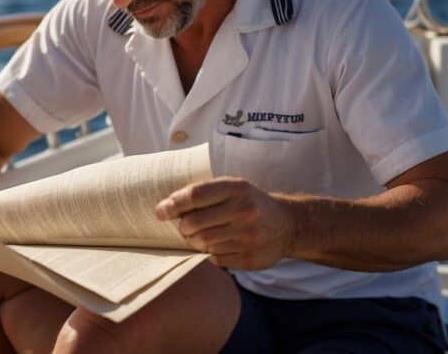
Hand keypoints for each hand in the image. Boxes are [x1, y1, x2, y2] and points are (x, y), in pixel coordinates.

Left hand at [154, 177, 295, 269]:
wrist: (287, 224)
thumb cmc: (248, 203)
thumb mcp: (233, 188)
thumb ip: (204, 194)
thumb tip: (165, 208)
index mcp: (237, 188)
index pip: (196, 195)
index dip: (173, 204)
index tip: (160, 211)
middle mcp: (245, 211)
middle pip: (194, 223)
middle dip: (183, 227)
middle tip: (185, 227)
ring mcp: (249, 237)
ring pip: (203, 243)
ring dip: (195, 241)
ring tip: (202, 235)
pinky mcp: (251, 258)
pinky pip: (216, 258)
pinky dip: (212, 253)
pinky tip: (221, 245)